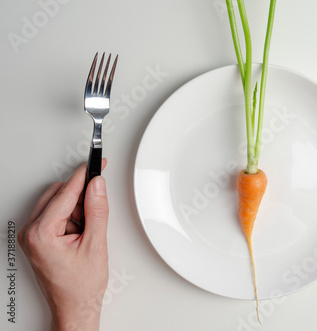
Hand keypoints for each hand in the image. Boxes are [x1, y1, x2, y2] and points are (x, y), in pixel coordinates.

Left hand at [18, 162, 108, 330]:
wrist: (75, 306)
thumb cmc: (81, 286)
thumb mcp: (95, 245)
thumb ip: (97, 210)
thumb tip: (96, 186)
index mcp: (41, 233)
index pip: (65, 193)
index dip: (84, 176)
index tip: (95, 162)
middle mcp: (31, 232)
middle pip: (59, 195)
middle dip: (81, 198)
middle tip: (96, 212)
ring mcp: (32, 235)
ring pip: (58, 203)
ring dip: (76, 210)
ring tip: (87, 233)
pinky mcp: (38, 238)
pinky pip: (55, 215)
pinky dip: (71, 218)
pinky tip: (80, 234)